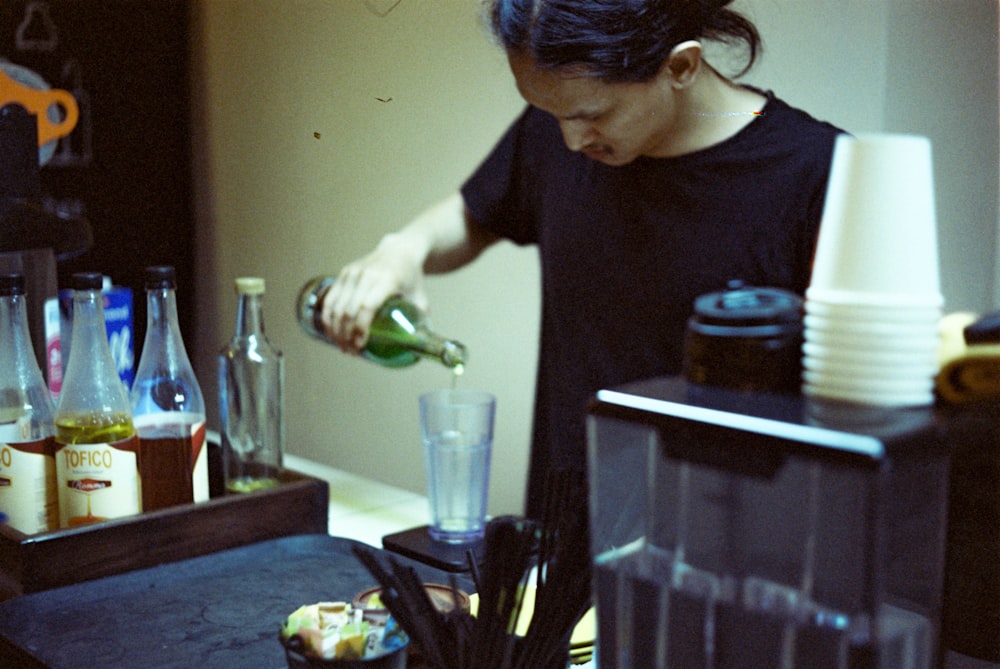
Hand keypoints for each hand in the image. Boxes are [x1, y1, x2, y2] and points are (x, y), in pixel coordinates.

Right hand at [321, 234, 427, 354]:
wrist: (399, 250)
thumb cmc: (411, 278)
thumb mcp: (420, 297)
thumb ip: (420, 320)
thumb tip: (418, 346)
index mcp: (387, 280)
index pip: (367, 307)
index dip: (361, 328)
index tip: (361, 345)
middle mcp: (367, 275)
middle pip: (349, 310)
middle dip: (346, 335)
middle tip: (351, 352)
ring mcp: (353, 273)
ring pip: (336, 305)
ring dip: (335, 329)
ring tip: (341, 346)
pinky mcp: (344, 273)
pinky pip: (331, 298)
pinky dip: (328, 317)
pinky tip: (331, 331)